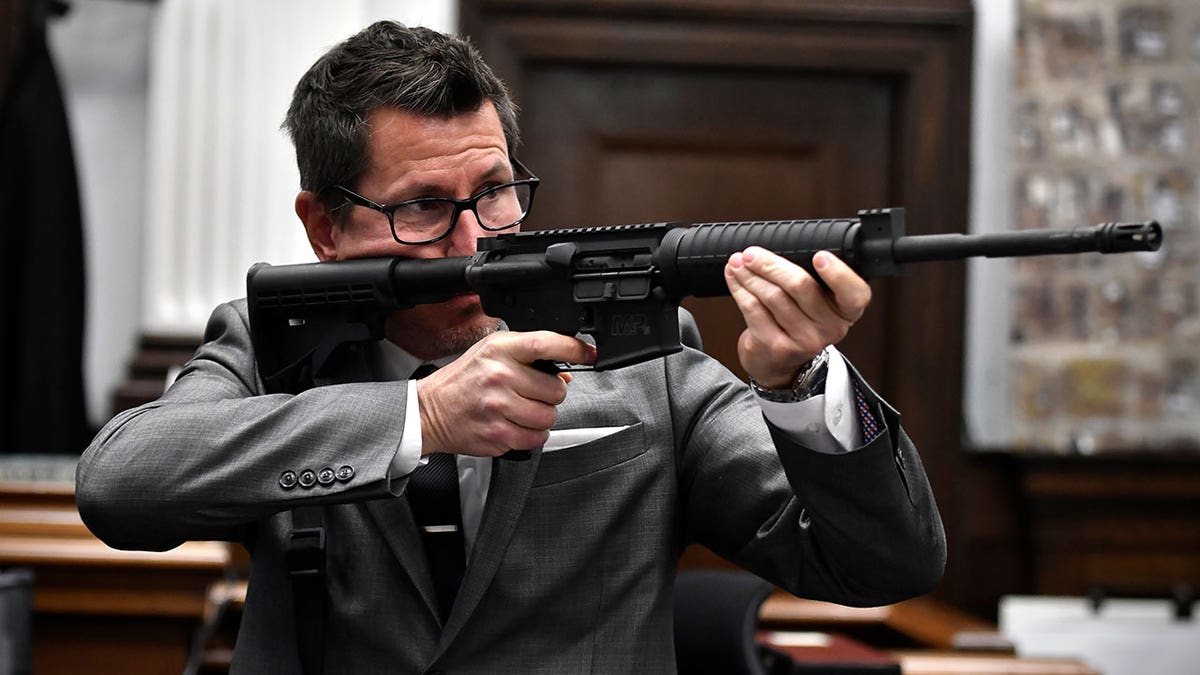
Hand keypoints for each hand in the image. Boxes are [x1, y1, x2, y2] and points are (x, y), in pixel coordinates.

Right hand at [416, 331, 595, 456]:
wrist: (429, 410)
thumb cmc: (462, 380)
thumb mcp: (491, 353)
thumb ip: (528, 357)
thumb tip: (564, 374)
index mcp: (500, 350)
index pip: (545, 343)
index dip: (573, 349)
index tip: (588, 354)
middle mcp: (499, 376)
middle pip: (555, 390)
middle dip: (549, 394)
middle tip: (531, 393)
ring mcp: (497, 407)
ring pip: (548, 417)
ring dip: (541, 417)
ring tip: (521, 410)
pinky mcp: (496, 434)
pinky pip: (535, 438)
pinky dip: (531, 435)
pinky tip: (515, 424)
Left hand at [724, 247, 870, 387]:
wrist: (779, 364)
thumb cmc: (798, 323)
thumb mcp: (817, 304)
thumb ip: (812, 279)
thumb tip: (781, 248)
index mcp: (846, 312)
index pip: (854, 293)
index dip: (838, 274)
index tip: (819, 255)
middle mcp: (830, 328)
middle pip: (800, 286)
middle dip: (771, 264)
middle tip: (752, 254)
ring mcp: (803, 340)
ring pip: (772, 295)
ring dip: (750, 275)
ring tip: (738, 263)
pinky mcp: (776, 346)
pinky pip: (754, 309)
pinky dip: (740, 289)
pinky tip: (734, 279)